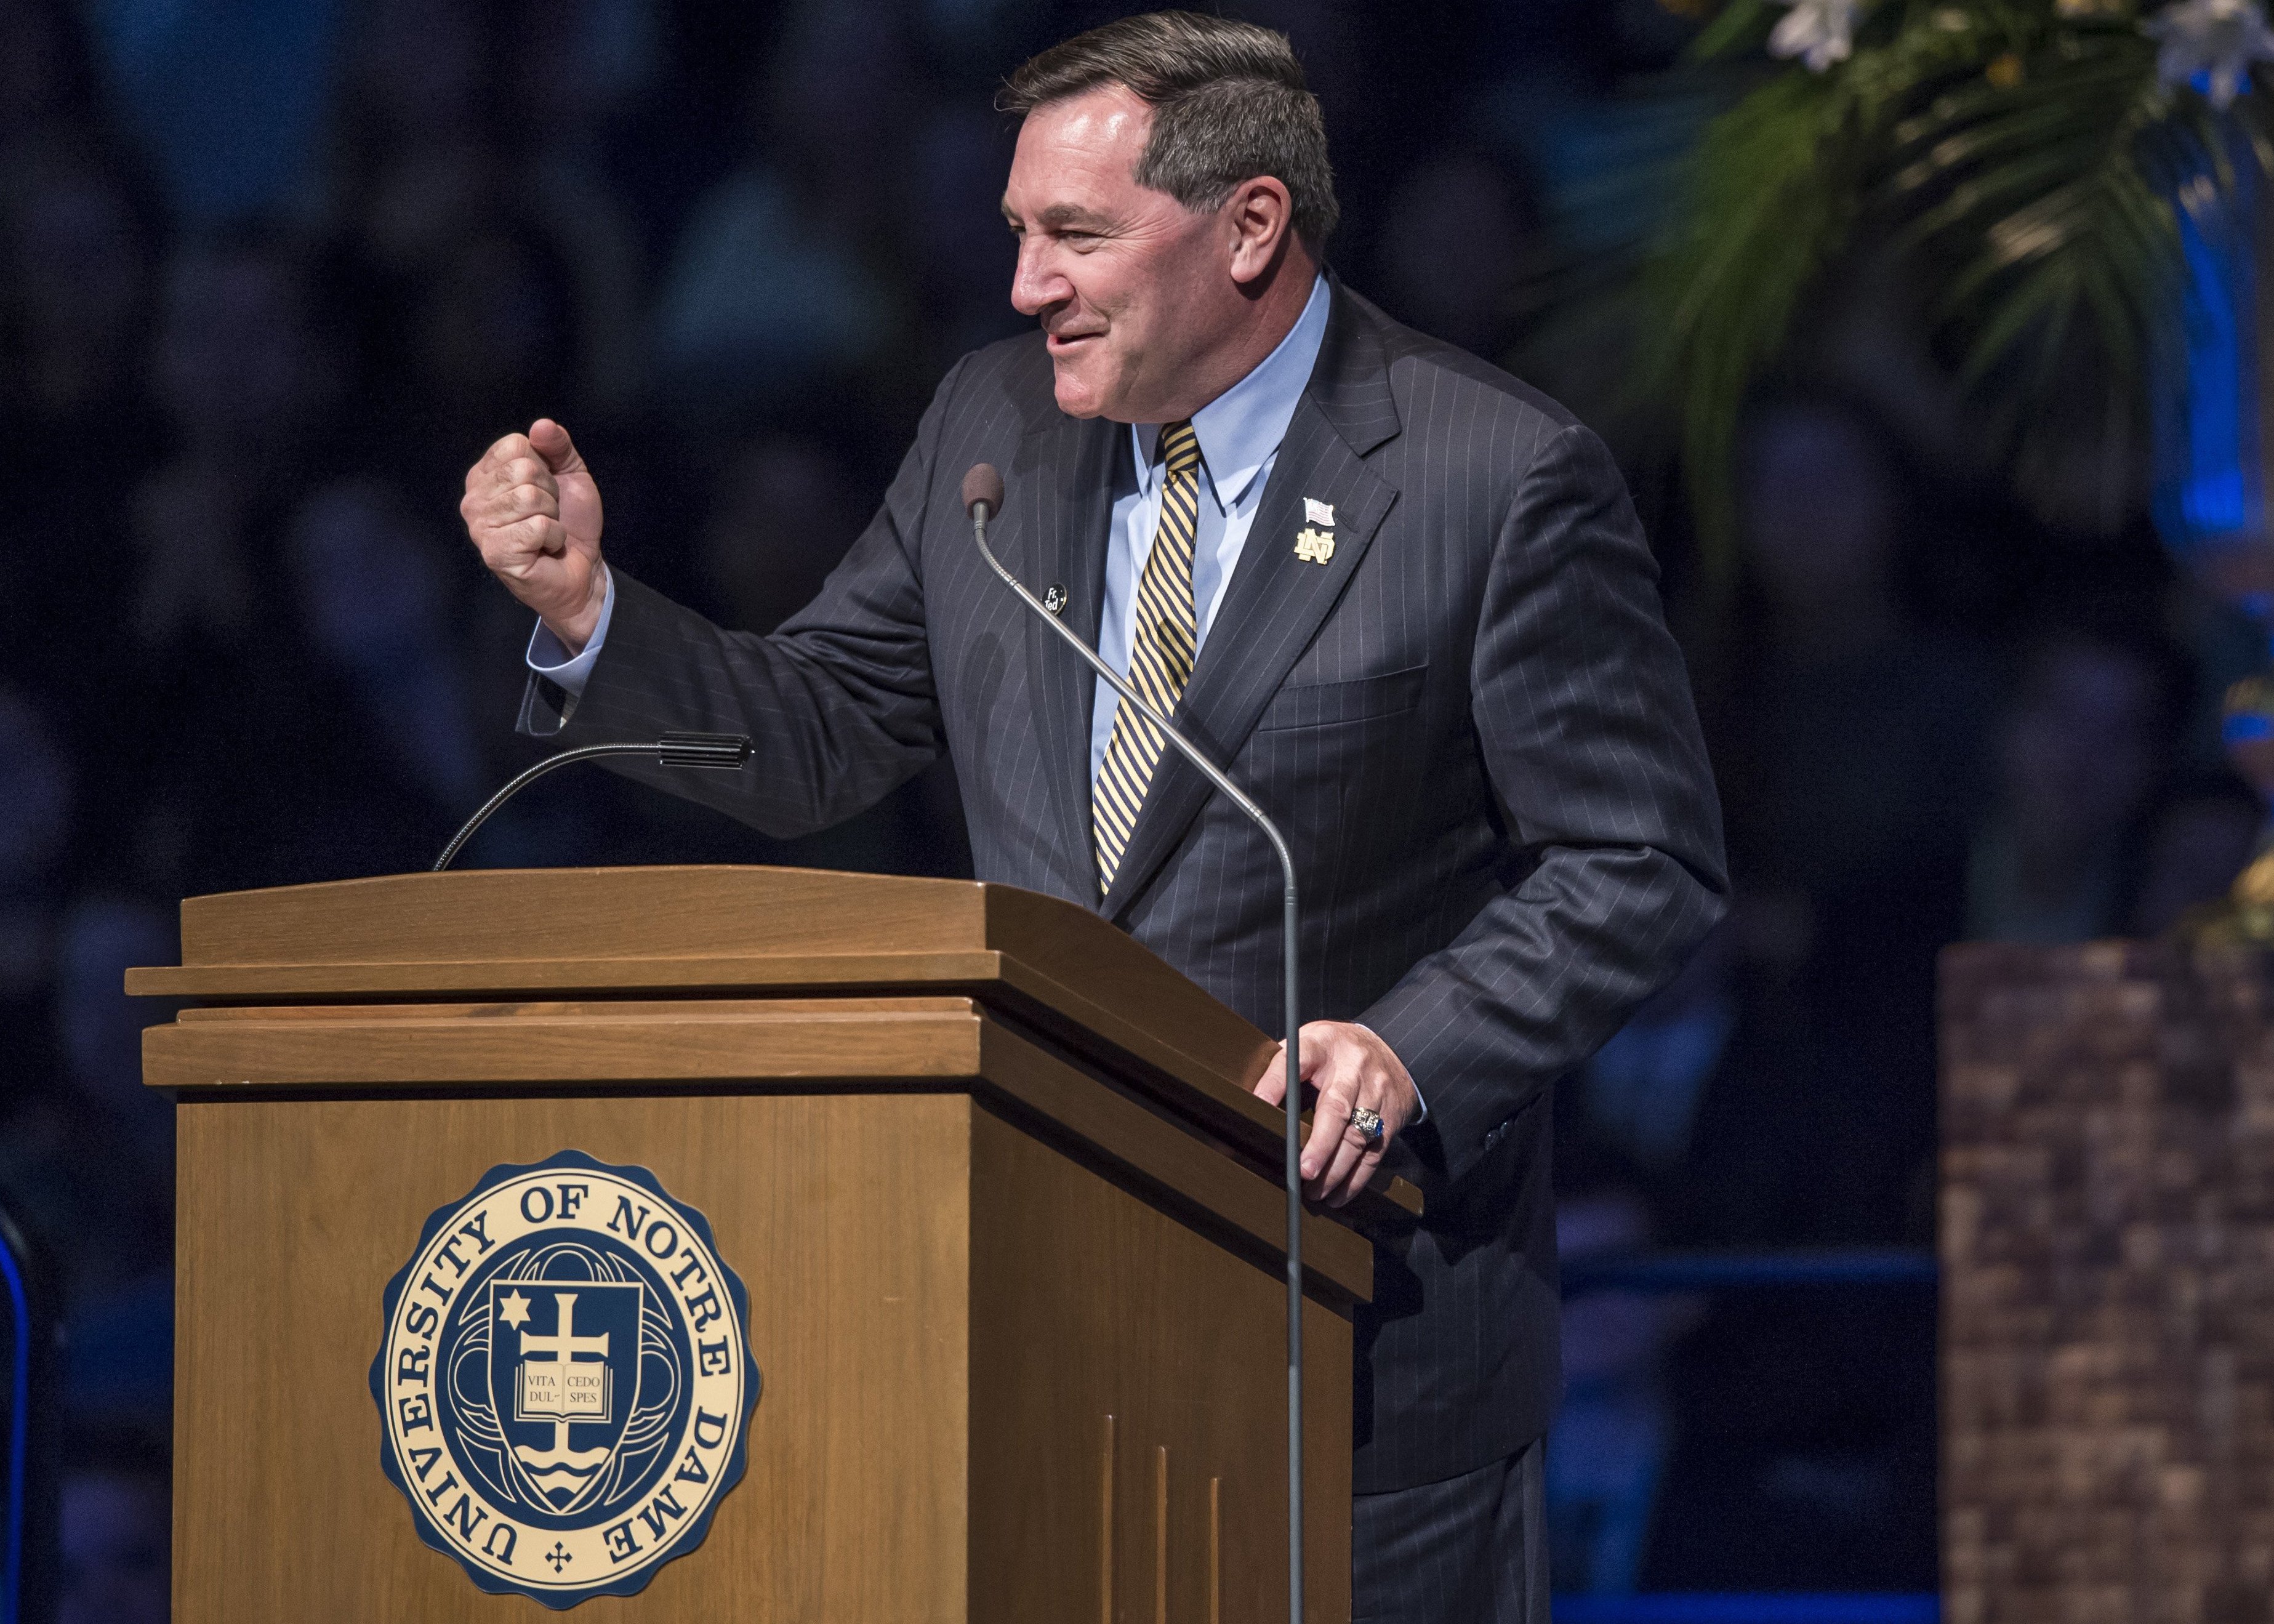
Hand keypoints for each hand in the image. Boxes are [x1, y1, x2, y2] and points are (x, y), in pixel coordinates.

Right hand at [460, 417, 606, 648]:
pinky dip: (554, 537)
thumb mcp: (570, 474)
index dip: (545, 466)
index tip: (547, 491)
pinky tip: (545, 549)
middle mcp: (474, 499)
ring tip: (545, 532)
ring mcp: (479, 527)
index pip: (515, 444)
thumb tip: (542, 425)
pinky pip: (537, 526)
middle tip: (548, 515)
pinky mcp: (494, 552)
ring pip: (530, 497)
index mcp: (485, 475)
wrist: (583, 569)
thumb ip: (557, 446)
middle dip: (551, 493)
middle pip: (523, 469)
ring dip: (552, 516)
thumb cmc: (570, 523)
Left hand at [1252, 1021, 1418, 1207]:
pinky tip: (1337, 1193)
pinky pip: (1375, 1151)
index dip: (1276, 1083)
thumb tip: (1253, 1104)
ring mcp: (1376, 1091)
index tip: (1258, 1104)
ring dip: (1336, 1170)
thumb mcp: (1307, 1044)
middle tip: (1303, 1172)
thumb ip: (1284, 1068)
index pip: (1295, 1061)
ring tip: (1315, 1191)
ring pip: (1358, 1135)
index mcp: (1322, 1045)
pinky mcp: (1391, 1116)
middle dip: (1320, 1144)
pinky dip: (1356, 1178)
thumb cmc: (1334, 1053)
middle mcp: (1352, 1068)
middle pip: (1335, 1107)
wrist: (1390, 1048)